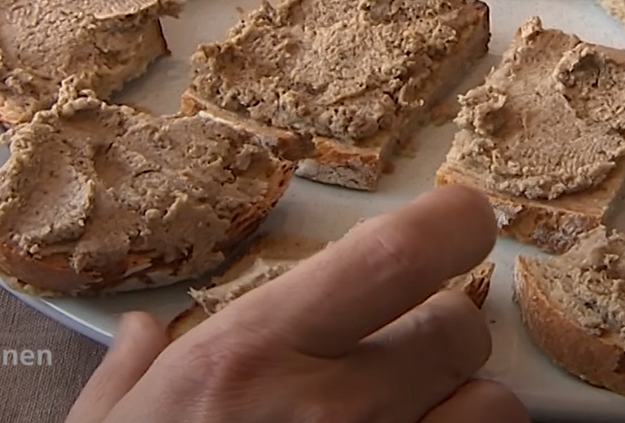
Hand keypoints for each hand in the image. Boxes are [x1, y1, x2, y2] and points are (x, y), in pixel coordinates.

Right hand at [65, 185, 525, 422]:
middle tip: (395, 365)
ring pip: (493, 410)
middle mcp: (331, 412)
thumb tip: (143, 335)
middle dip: (440, 337)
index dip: (452, 225)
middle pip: (460, 329)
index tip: (462, 221)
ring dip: (463, 411)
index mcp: (250, 359)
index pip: (399, 255)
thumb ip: (131, 377)